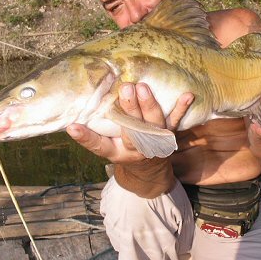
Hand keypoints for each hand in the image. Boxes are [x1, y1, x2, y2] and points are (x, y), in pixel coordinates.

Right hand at [66, 83, 193, 162]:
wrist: (149, 172)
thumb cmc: (123, 151)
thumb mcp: (108, 146)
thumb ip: (95, 133)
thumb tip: (72, 116)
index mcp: (116, 152)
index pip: (99, 146)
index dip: (86, 138)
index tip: (73, 127)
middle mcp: (135, 149)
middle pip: (132, 131)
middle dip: (129, 110)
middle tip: (125, 88)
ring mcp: (154, 142)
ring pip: (152, 125)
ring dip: (149, 106)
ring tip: (143, 87)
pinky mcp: (169, 135)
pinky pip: (176, 121)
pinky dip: (181, 108)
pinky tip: (188, 95)